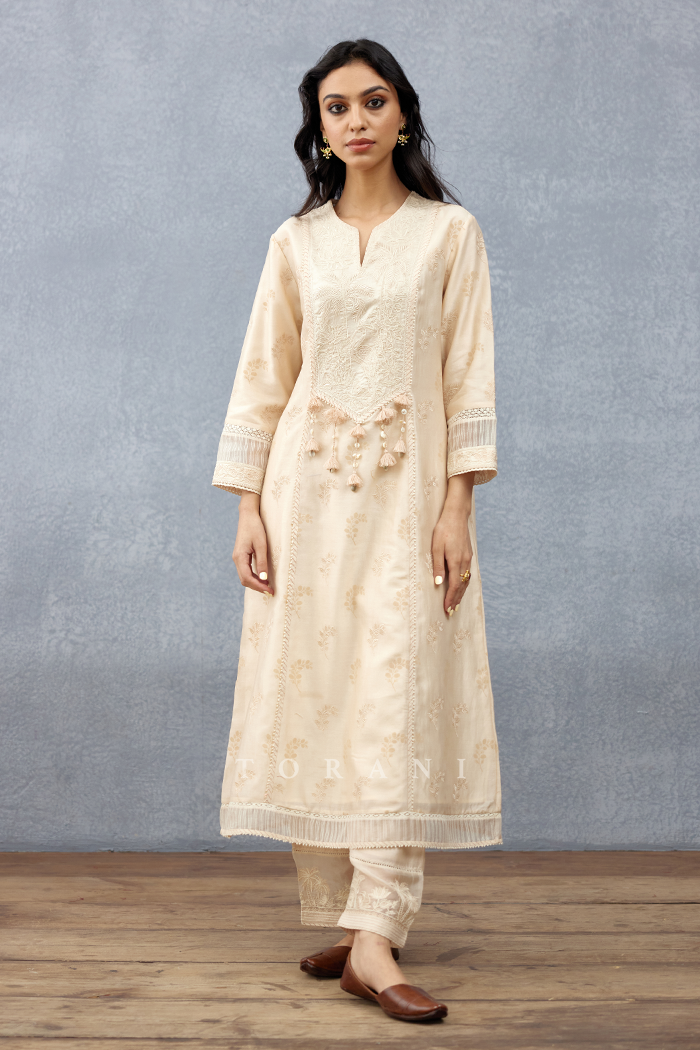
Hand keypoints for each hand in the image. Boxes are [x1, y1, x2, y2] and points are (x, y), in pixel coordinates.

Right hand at [232, 492, 273, 594]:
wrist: (248, 515)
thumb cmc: (255, 527)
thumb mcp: (261, 544)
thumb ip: (262, 562)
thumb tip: (264, 578)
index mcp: (239, 557)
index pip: (247, 578)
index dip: (258, 586)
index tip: (269, 591)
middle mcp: (236, 559)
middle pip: (244, 580)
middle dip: (257, 587)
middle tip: (271, 591)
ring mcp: (238, 558)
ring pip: (245, 576)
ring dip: (255, 582)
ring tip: (268, 586)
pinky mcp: (241, 556)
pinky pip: (246, 570)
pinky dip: (254, 576)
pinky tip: (263, 577)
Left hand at [431, 473, 473, 615]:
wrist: (457, 515)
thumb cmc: (443, 529)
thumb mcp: (436, 547)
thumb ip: (438, 566)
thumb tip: (439, 583)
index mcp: (455, 561)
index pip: (454, 585)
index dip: (450, 598)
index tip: (447, 609)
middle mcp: (464, 562)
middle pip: (462, 586)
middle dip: (456, 599)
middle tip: (451, 612)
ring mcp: (468, 558)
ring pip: (466, 581)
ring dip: (461, 593)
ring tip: (455, 603)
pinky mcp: (468, 554)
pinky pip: (467, 574)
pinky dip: (464, 583)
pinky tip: (461, 586)